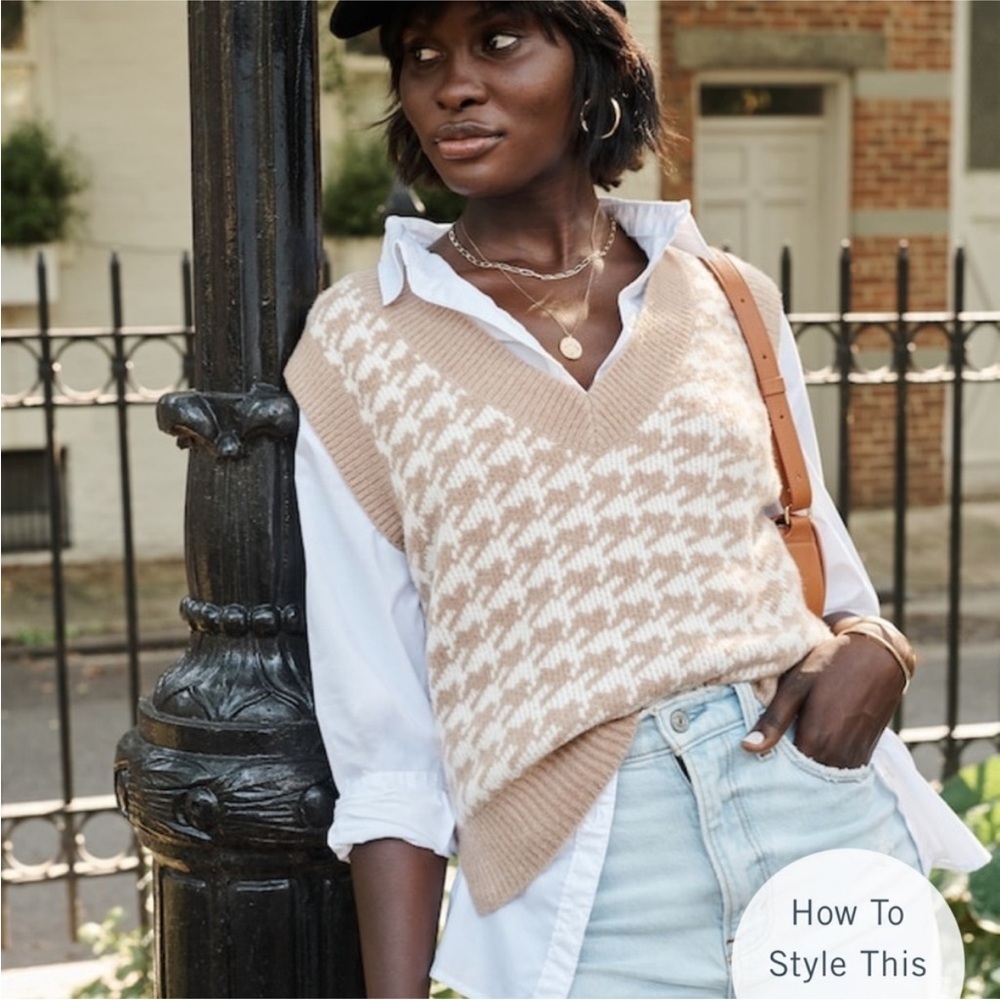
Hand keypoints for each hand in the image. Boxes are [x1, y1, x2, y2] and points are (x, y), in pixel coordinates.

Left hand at [741, 632, 906, 769]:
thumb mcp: (796, 687)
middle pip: (803, 780)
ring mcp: (854, 759)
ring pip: (821, 778)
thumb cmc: (831, 666)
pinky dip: (821, 766)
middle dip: (784, 774)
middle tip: (766, 759)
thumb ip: (773, 721)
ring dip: (804, 772)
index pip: (785, 775)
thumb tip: (747, 747)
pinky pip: (837, 771)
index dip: (767, 769)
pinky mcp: (864, 756)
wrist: (878, 656)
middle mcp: (838, 758)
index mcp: (818, 742)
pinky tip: (809, 750)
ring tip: (786, 755)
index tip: (752, 765)